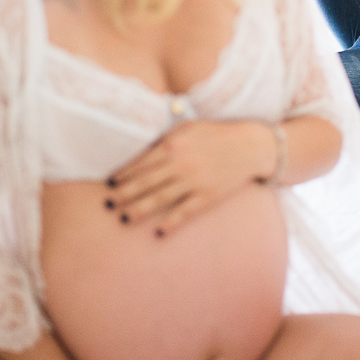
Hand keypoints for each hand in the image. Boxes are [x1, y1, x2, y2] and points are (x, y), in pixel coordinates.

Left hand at [106, 120, 275, 236]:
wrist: (250, 146)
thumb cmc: (216, 134)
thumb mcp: (188, 127)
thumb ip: (166, 139)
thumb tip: (143, 150)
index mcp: (173, 145)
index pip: (141, 163)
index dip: (123, 175)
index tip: (110, 184)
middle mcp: (180, 164)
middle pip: (144, 183)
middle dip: (124, 194)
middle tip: (108, 204)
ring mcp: (194, 181)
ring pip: (159, 199)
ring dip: (138, 209)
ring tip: (123, 217)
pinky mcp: (207, 196)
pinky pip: (184, 212)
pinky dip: (170, 223)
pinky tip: (157, 232)